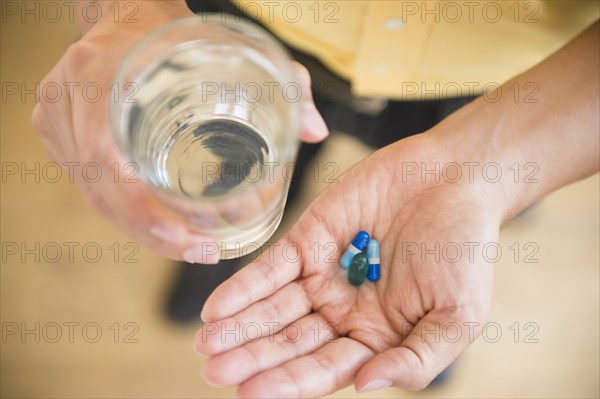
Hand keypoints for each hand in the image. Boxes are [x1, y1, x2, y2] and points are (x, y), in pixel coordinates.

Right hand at [31, 4, 327, 262]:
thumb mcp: (228, 47)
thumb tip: (316, 130)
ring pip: (94, 195)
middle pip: (102, 195)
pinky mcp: (55, 130)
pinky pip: (87, 183)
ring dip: (138, 226)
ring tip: (186, 242)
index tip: (196, 243)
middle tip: (201, 251)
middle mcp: (67, 102)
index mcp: (99, 78)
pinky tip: (155, 219)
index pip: (109, 170)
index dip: (148, 220)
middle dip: (153, 234)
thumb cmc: (173, 30)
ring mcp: (55, 118)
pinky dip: (122, 207)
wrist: (124, 12)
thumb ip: (280, 81)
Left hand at [194, 132, 502, 396]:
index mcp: (374, 337)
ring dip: (240, 326)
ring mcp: (322, 274)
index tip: (251, 392)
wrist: (457, 179)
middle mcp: (341, 311)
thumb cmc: (467, 251)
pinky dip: (244, 286)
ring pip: (273, 307)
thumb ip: (418, 360)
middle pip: (289, 342)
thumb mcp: (458, 316)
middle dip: (253, 357)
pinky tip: (216, 306)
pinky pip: (271, 266)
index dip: (289, 382)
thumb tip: (365, 386)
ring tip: (206, 344)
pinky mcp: (309, 238)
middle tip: (214, 372)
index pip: (324, 368)